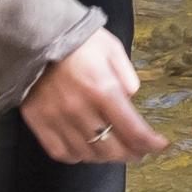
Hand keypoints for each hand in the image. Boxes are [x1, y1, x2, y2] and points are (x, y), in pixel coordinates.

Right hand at [17, 27, 162, 167]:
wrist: (32, 34)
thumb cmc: (76, 40)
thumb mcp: (111, 49)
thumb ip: (127, 76)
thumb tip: (131, 100)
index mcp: (103, 89)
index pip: (134, 130)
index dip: (150, 144)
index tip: (159, 145)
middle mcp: (81, 109)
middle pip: (112, 149)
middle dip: (131, 153)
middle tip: (138, 151)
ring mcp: (58, 118)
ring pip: (88, 154)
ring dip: (105, 156)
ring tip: (112, 148)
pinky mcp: (39, 122)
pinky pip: (62, 152)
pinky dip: (77, 155)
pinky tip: (85, 148)